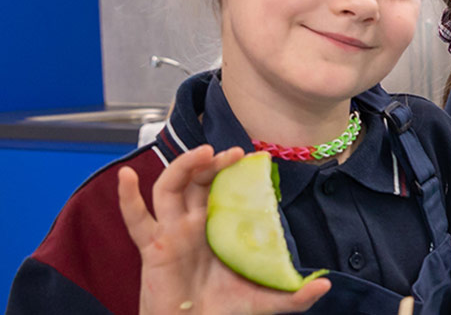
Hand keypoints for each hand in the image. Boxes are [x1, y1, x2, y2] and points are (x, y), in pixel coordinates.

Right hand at [119, 145, 330, 314]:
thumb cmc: (225, 312)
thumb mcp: (266, 301)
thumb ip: (295, 295)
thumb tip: (325, 286)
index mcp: (219, 229)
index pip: (225, 190)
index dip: (235, 172)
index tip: (255, 156)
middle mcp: (194, 224)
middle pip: (198, 181)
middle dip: (213, 162)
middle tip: (233, 153)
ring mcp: (171, 233)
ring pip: (170, 188)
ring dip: (182, 166)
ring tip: (202, 153)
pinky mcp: (153, 248)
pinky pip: (136, 220)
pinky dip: (127, 198)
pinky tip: (125, 178)